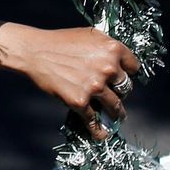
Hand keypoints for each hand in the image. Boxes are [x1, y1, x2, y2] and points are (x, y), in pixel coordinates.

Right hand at [0, 23, 137, 136]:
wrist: (35, 52)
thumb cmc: (61, 41)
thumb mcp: (89, 35)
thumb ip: (106, 47)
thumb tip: (119, 61)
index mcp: (113, 49)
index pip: (134, 67)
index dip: (128, 72)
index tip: (124, 78)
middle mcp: (108, 68)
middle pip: (126, 88)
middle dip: (122, 92)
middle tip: (117, 96)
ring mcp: (94, 86)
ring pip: (115, 106)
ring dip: (117, 114)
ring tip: (117, 117)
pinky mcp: (80, 101)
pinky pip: (94, 120)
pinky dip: (97, 130)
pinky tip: (100, 134)